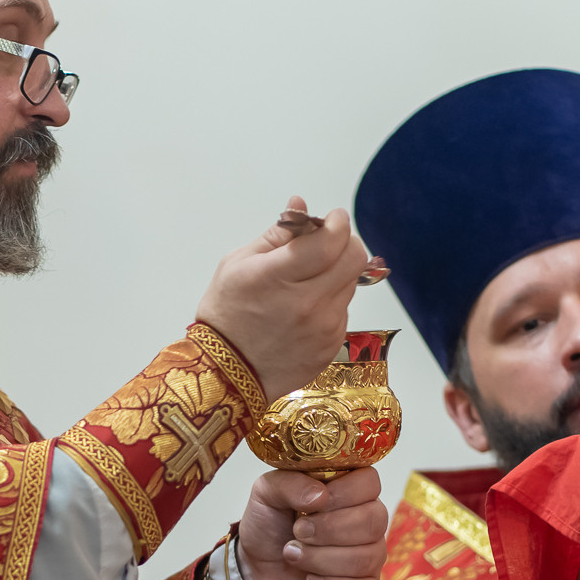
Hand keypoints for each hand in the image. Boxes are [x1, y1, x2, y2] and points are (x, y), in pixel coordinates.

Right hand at [195, 195, 371, 399]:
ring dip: (337, 273)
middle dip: (345, 243)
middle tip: (328, 244)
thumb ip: (277, 234)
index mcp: (279, 277)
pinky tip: (305, 310)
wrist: (226, 373)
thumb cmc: (226, 315)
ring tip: (308, 281)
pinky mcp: (331, 345)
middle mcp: (307, 303)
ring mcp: (323, 327)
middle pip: (354, 258)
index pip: (331, 241)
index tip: (334, 218)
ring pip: (351, 284)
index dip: (338, 223)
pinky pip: (343, 311)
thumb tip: (300, 207)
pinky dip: (331, 302)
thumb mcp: (238, 264)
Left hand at [238, 467, 387, 579]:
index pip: (369, 483)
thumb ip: (290, 483)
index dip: (344, 493)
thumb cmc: (269, 526)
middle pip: (373, 521)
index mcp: (350, 491)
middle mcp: (367, 522)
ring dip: (320, 558)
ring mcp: (369, 557)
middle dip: (330, 528)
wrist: (255, 570)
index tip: (315, 504)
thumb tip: (321, 495)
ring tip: (293, 554)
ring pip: (365, 558)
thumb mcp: (267, 493)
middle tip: (299, 531)